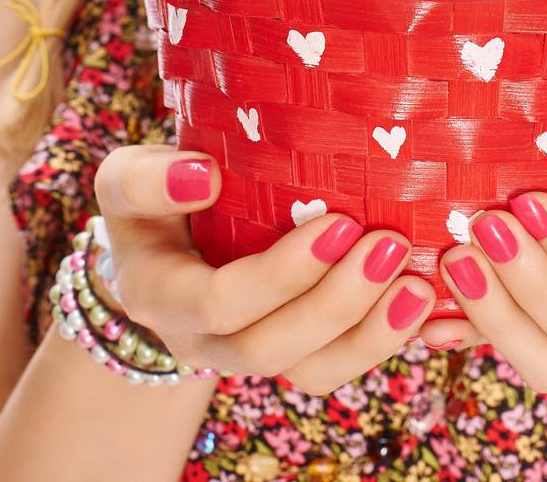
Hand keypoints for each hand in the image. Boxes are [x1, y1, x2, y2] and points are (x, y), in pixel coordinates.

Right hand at [93, 144, 436, 395]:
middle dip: (336, 303)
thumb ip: (148, 179)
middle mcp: (200, 340)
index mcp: (160, 296)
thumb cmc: (152, 198)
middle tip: (389, 246)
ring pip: (309, 371)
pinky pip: (333, 364)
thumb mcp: (127, 179)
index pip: (220, 302)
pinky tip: (419, 305)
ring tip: (417, 287)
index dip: (281, 274)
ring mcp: (247, 351)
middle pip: (269, 347)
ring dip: (368, 334)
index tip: (338, 222)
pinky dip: (380, 340)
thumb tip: (203, 176)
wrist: (159, 245)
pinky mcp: (289, 350)